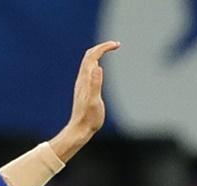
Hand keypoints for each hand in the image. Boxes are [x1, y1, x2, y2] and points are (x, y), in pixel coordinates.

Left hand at [51, 40, 120, 160]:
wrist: (79, 129)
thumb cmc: (88, 118)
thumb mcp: (94, 102)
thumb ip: (95, 84)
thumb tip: (98, 67)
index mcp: (85, 80)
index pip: (92, 57)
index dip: (104, 48)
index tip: (117, 45)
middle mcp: (82, 80)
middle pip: (89, 56)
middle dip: (102, 47)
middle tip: (116, 44)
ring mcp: (82, 84)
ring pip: (88, 63)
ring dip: (99, 53)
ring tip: (111, 49)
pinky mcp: (85, 89)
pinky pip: (89, 71)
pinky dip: (97, 62)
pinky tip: (101, 68)